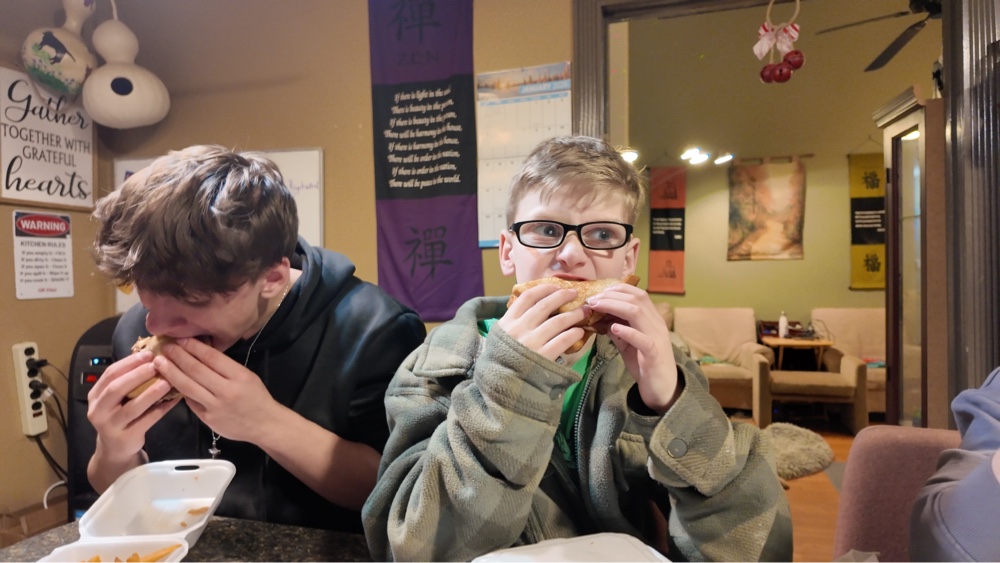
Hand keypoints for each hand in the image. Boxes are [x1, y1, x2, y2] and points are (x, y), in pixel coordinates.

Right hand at [87, 351, 180, 461]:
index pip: (110, 374)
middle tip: (156, 365)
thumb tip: (153, 358)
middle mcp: (98, 410)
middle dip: (137, 375)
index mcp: (95, 395)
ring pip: (132, 407)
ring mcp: (110, 426)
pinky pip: (146, 421)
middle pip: (116, 388)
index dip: (129, 362)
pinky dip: (161, 409)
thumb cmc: (119, 416)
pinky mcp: (126, 438)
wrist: (115, 449)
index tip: (148, 354)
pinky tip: (174, 399)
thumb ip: (127, 381)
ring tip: (167, 382)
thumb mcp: (116, 399)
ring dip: (150, 393)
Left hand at [153, 337, 280, 443]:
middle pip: (196, 370)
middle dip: (178, 356)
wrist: (265, 424)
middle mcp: (226, 391)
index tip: (180, 339)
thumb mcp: (247, 376)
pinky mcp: (208, 420)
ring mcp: (215, 407)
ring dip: (171, 372)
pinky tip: (169, 381)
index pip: (211, 358)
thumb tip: (199, 354)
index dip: (193, 347)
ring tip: (160, 362)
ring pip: (188, 386)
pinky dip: (180, 390)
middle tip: (165, 347)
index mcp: (239, 376)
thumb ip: (225, 367)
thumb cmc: (256, 396)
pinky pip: (190, 402)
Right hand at [497, 283, 591, 361]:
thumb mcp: (500, 338)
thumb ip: (514, 323)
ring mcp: (531, 343)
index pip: (527, 297)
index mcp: (507, 322)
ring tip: (584, 312)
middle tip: (575, 294)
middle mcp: (519, 329)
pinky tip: (580, 331)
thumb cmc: (502, 361)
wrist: (502, 387)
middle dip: (562, 296)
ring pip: (557, 321)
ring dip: (574, 314)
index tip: (556, 287)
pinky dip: (574, 334)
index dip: (544, 289)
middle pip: (545, 305)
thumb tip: (535, 308)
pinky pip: (563, 340)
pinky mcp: (544, 357)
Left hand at [587, 285, 679, 412]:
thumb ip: (616, 330)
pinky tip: (614, 328)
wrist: (662, 388)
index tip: (598, 292)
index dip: (618, 289)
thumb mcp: (627, 344)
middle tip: (592, 299)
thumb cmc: (644, 364)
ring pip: (638, 313)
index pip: (638, 294)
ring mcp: (657, 338)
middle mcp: (656, 324)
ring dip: (614, 307)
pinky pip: (643, 339)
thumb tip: (598, 318)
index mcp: (652, 319)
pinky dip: (628, 331)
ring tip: (596, 307)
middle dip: (611, 295)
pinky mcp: (654, 355)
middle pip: (637, 298)